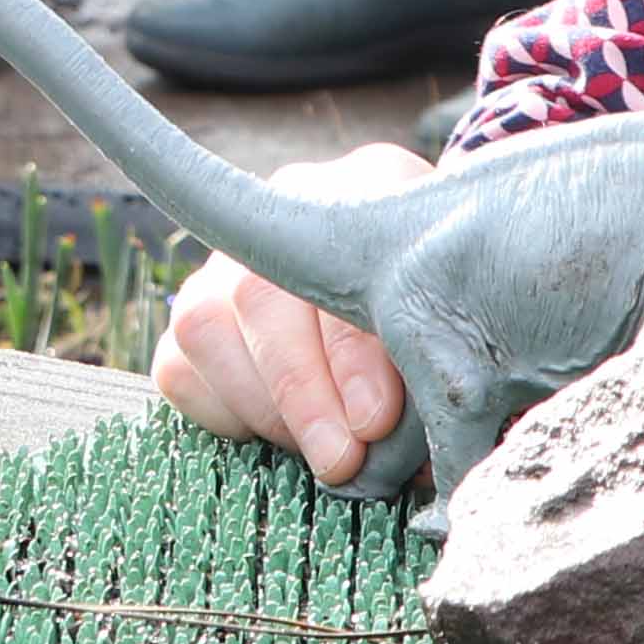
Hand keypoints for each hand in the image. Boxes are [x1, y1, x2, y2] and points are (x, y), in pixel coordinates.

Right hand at [147, 141, 430, 486]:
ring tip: (322, 450)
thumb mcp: (465, 330)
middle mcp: (289, 202)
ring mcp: (229, 257)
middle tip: (343, 459)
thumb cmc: (453, 316)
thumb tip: (423, 457)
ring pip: (204, 325)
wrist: (427, 299)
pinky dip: (225, 414)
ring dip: (266, 409)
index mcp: (372, 184)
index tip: (376, 421)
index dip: (352, 354)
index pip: (340, 263)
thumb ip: (448, 375)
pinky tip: (279, 434)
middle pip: (259, 294)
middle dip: (302, 393)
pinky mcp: (193, 312)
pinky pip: (178, 366)